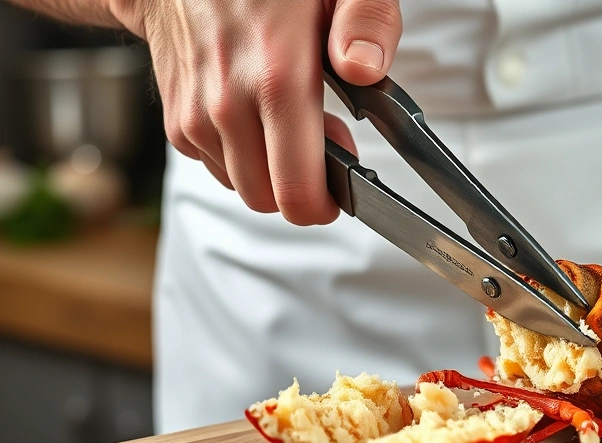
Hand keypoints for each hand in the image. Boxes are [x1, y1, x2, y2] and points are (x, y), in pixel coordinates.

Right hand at [117, 0, 401, 224]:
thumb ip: (367, 21)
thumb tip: (365, 67)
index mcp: (277, 78)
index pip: (297, 191)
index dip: (326, 204)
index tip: (343, 188)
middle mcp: (228, 103)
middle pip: (268, 199)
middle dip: (300, 186)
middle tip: (324, 144)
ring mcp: (196, 113)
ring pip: (241, 185)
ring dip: (269, 169)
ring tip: (289, 122)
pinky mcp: (176, 117)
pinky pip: (215, 164)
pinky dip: (239, 154)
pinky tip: (257, 116)